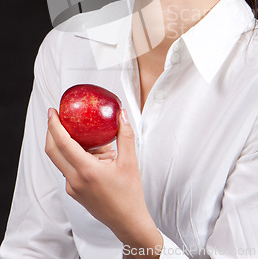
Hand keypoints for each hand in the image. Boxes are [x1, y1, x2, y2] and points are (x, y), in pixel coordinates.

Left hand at [45, 108, 162, 255]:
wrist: (127, 221)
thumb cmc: (130, 194)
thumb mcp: (130, 162)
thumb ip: (125, 135)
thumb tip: (121, 115)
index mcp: (86, 171)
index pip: (63, 144)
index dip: (54, 125)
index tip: (52, 112)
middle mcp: (75, 180)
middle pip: (53, 151)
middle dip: (51, 131)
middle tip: (57, 116)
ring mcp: (72, 187)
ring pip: (62, 160)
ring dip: (67, 145)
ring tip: (90, 138)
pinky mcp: (74, 192)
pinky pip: (69, 169)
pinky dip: (76, 157)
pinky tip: (96, 155)